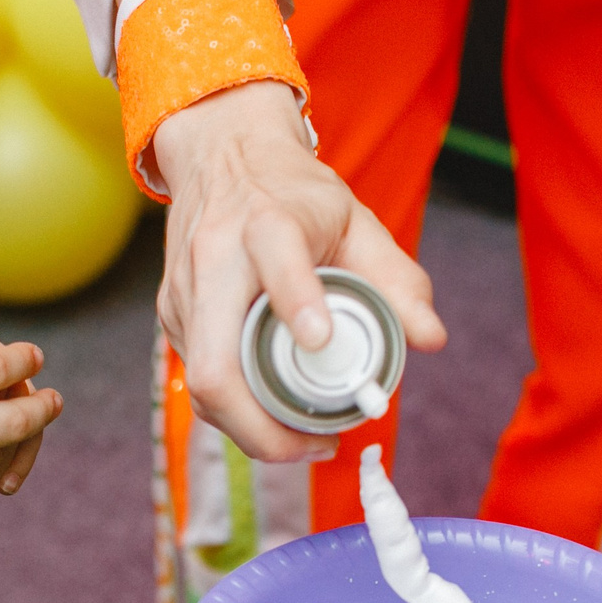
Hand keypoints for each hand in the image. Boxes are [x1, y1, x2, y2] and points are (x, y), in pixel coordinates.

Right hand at [152, 82, 445, 462]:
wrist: (221, 156)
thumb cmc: (293, 194)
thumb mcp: (355, 222)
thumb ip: (396, 280)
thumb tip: (429, 340)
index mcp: (266, 222)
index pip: (275, 258)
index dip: (296, 299)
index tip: (321, 340)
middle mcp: (215, 259)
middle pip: (214, 365)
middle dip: (260, 425)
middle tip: (316, 446)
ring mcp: (185, 294)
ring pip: (202, 386)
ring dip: (252, 429)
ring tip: (305, 440)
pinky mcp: (172, 316)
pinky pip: (198, 381)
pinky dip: (238, 410)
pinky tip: (275, 416)